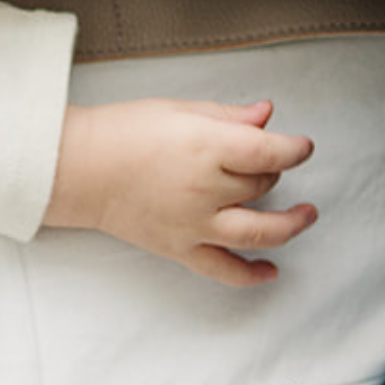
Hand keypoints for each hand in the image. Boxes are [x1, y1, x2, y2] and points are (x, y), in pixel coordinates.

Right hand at [44, 96, 316, 286]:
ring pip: (259, 232)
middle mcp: (205, 189)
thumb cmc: (123, 131)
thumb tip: (266, 115)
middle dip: (272, 172)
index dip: (294, 149)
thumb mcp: (178, 110)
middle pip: (261, 185)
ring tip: (307, 216)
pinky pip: (224, 270)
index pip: (269, 152)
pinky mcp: (180, 249)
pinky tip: (272, 271)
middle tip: (265, 160)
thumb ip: (227, 116)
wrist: (77, 168)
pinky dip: (252, 274)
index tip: (303, 146)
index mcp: (206, 147)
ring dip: (290, 226)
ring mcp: (195, 224)